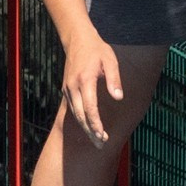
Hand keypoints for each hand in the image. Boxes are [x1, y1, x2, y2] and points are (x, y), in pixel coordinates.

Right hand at [61, 32, 123, 146]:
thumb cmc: (97, 50)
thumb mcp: (110, 60)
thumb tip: (119, 97)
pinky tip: (89, 128)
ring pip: (76, 115)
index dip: (96, 124)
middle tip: (101, 145)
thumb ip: (114, 79)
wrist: (77, 40)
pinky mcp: (66, 90)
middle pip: (81, 116)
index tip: (103, 135)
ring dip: (86, 129)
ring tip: (97, 141)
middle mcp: (73, 87)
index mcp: (85, 80)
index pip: (90, 108)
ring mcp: (68, 89)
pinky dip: (81, 120)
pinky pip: (74, 109)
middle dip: (90, 132)